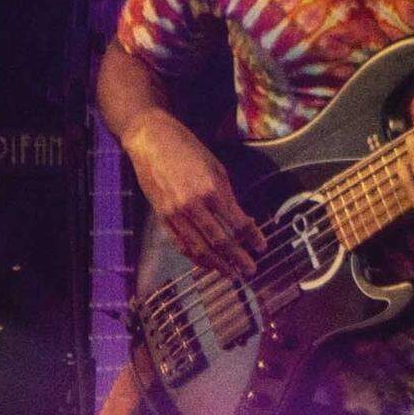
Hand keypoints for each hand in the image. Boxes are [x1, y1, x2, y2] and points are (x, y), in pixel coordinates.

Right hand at [122, 109, 265, 275]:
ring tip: (231, 274)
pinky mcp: (162, 217)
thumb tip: (242, 220)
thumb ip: (228, 196)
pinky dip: (195, 257)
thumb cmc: (188, 150)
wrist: (151, 140)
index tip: (262, 247)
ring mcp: (175, 213)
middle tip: (250, 270)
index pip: (237, 222)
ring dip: (217, 264)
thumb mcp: (216, 168)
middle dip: (238, 258)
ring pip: (199, 248)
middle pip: (220, 241)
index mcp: (211, 190)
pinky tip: (207, 264)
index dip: (252, 237)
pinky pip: (181, 244)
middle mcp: (193, 205)